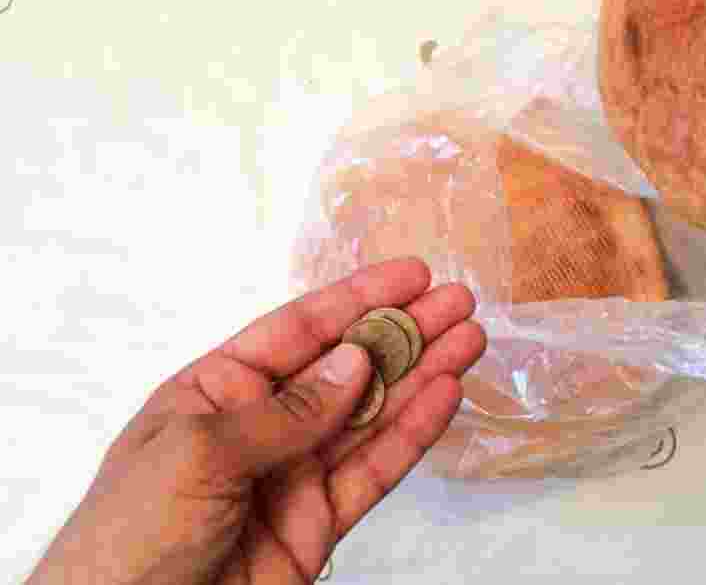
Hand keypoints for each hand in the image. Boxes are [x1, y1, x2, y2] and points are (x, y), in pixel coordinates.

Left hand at [28, 258, 485, 584]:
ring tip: (470, 340)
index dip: (357, 299)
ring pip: (372, 416)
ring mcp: (296, 473)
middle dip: (403, 333)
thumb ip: (287, 410)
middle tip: (458, 302)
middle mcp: (264, 424)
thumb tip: (355, 361)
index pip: (298, 332)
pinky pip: (375, 470)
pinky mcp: (321, 522)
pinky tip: (445, 397)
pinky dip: (413, 435)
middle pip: (346, 368)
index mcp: (218, 390)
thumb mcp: (200, 452)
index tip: (412, 274)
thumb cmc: (134, 532)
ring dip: (421, 376)